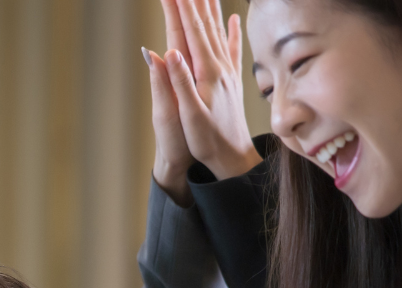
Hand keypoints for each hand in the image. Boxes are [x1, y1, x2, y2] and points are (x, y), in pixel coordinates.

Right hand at [148, 0, 262, 199]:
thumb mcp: (189, 115)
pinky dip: (231, 31)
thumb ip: (179, 82)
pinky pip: (231, 48)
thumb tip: (167, 53)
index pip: (190, 32)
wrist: (234, 157)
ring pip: (216, 30)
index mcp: (206, 72)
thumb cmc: (208, 141)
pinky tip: (232, 19)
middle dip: (192, 2)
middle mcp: (219, 66)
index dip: (180, 7)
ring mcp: (227, 71)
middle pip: (203, 25)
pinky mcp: (231, 79)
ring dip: (208, 8)